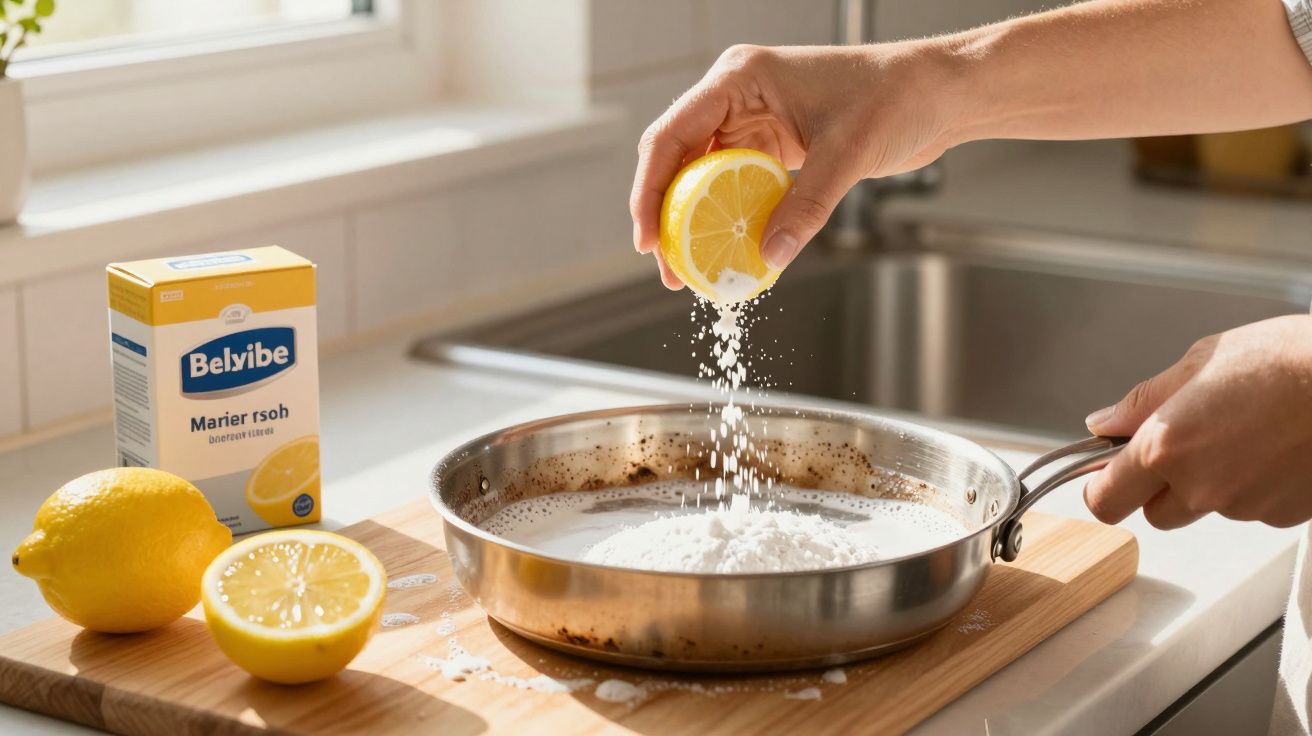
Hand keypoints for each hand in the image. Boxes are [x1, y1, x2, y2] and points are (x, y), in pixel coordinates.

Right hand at [629, 43, 959, 288]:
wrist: (937, 94)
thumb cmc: (896, 97)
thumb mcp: (846, 155)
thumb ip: (805, 207)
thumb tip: (766, 258)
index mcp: (740, 78)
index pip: (672, 134)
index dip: (650, 189)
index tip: (648, 238)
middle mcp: (736, 97)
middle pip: (677, 159)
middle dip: (666, 215)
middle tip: (668, 268)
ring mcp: (751, 121)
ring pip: (700, 177)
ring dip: (692, 222)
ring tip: (690, 271)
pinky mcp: (770, 146)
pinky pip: (732, 186)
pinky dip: (725, 220)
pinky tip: (726, 252)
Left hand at [1084, 315, 1311, 528]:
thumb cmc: (1286, 360)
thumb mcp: (1198, 362)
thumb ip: (1144, 402)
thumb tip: (1104, 423)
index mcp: (1165, 446)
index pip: (1105, 500)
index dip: (1101, 489)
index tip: (1104, 477)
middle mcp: (1200, 486)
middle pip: (1155, 513)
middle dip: (1160, 487)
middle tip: (1186, 444)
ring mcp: (1244, 506)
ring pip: (1207, 508)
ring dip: (1212, 484)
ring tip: (1244, 433)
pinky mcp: (1282, 515)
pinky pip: (1252, 509)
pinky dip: (1255, 486)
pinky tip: (1274, 448)